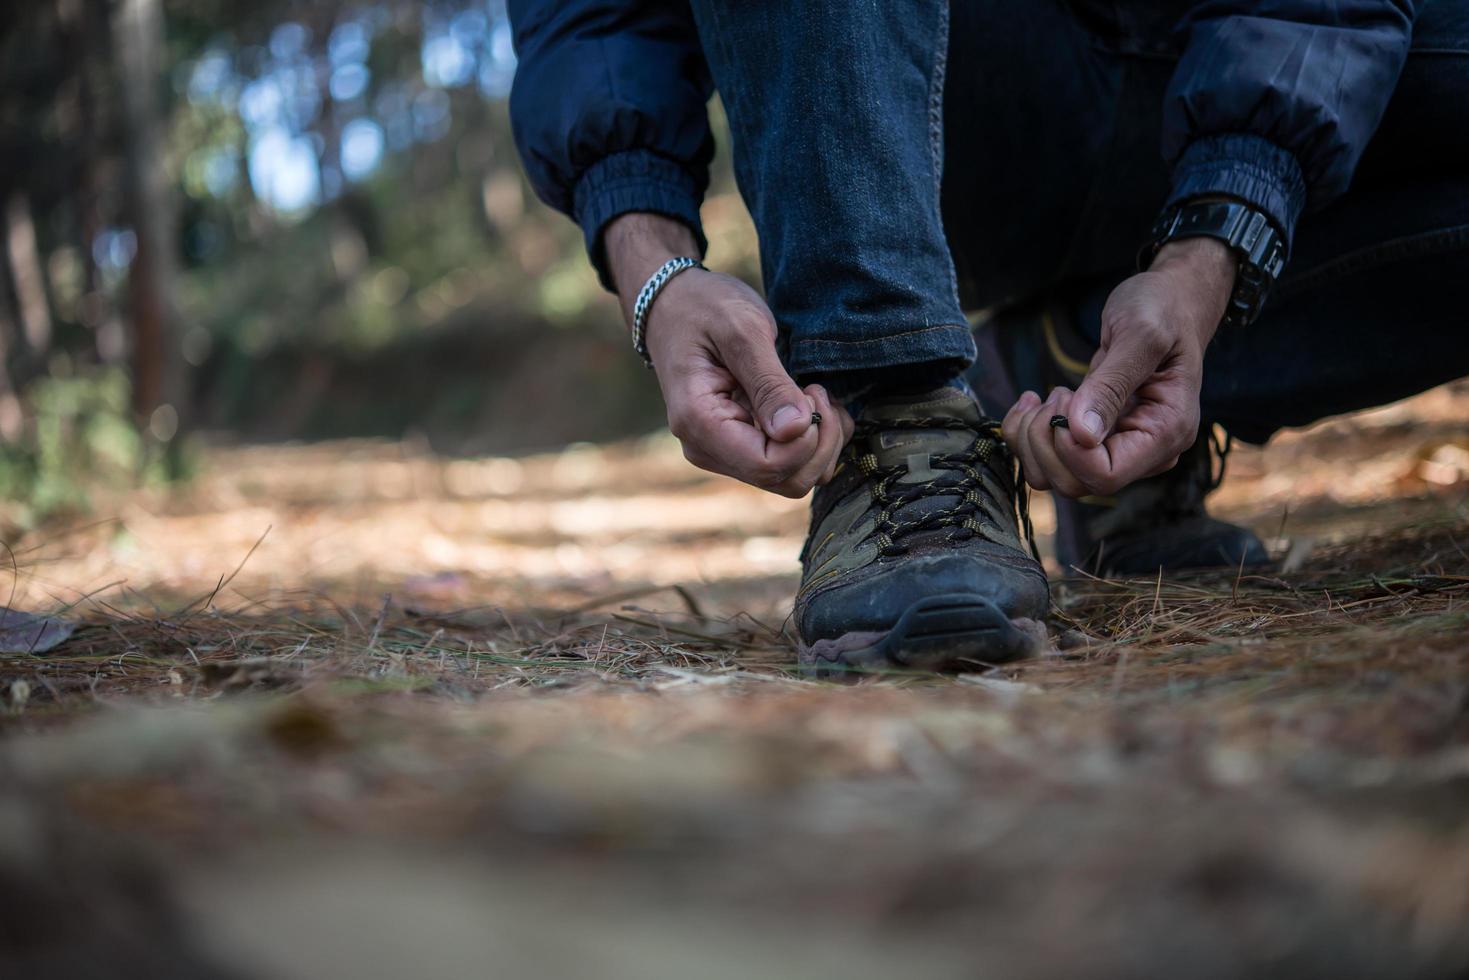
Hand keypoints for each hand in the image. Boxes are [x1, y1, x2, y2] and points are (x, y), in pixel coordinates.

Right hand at [606, 213, 853, 497]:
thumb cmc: (703, 308)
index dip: (806, 439)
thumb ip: (770, 382)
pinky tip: (810, 402)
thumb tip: (797, 429)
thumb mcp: (742, 331)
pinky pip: (791, 464)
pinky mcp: (742, 444)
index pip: (768, 465)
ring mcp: (724, 450)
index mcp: (701, 423)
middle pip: (786, 480)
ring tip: (815, 393)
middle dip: (821, 441)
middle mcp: (708, 449)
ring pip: (794, 478)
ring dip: (823, 441)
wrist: (674, 305)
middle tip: (817, 390)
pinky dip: (816, 439)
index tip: (810, 391)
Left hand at [1001, 237, 1235, 496]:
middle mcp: (1145, 452)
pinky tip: (1033, 402)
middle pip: (1075, 484)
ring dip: (1031, 439)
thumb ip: (1110, 385)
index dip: (1069, 448)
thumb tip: (1081, 434)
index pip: (1105, 475)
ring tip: (1045, 396)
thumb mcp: (1140, 335)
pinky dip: (1026, 434)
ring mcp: (1119, 448)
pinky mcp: (1095, 441)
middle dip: (1045, 441)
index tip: (1065, 399)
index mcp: (1166, 432)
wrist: (1170, 303)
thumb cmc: (1162, 310)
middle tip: (1055, 394)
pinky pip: (1049, 459)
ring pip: (1055, 478)